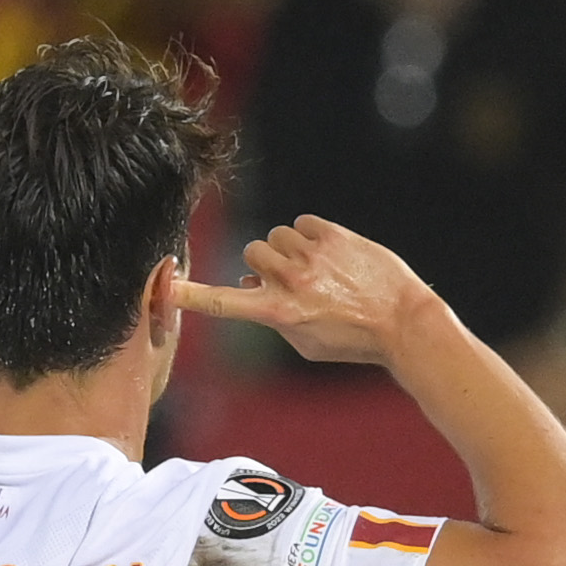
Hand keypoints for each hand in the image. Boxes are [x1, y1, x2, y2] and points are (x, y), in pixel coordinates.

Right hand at [178, 216, 440, 366]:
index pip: (224, 302)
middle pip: (251, 252)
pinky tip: (329, 254)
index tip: (162, 286)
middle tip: (289, 279)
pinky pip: (302, 222)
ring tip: (316, 268)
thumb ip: (272, 315)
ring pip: (275, 236)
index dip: (189, 294)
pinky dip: (309, 236)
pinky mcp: (333, 234)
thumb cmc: (354, 340)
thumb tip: (249, 282)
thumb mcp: (305, 342)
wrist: (403, 321)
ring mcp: (312, 255)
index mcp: (279, 313)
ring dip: (288, 249)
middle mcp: (290, 281)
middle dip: (265, 263)